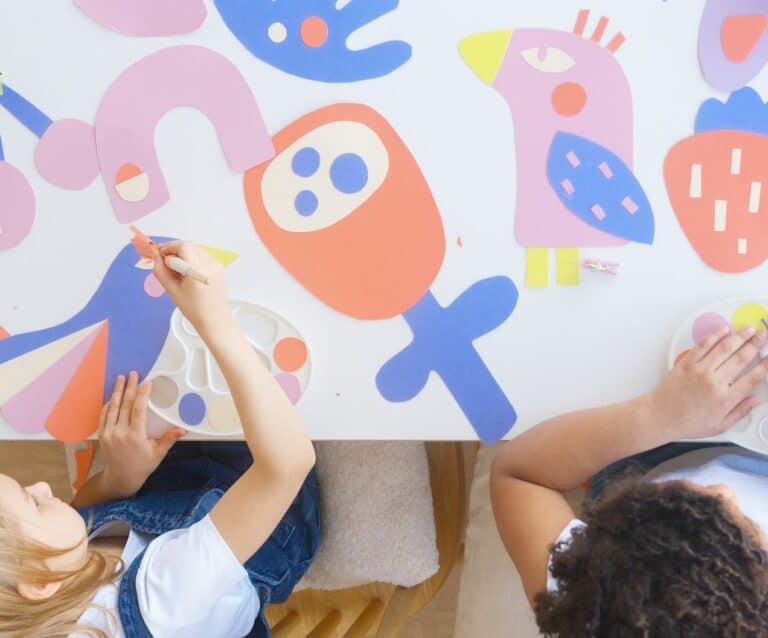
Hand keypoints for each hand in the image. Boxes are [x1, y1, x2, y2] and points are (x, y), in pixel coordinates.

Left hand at [99, 372, 185, 497]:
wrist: (120, 477)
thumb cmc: (142, 465)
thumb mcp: (158, 453)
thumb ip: (169, 439)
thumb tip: (183, 429)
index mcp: (135, 436)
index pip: (138, 410)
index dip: (142, 394)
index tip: (146, 383)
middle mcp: (120, 433)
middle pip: (125, 405)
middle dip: (129, 387)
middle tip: (133, 374)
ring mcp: (108, 433)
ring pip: (113, 407)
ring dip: (117, 391)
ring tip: (120, 378)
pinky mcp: (102, 435)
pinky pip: (104, 415)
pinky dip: (108, 403)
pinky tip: (113, 395)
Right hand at [152, 241, 231, 335]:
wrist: (214, 319)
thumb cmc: (194, 309)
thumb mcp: (171, 289)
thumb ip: (160, 270)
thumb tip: (155, 255)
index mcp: (198, 270)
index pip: (183, 246)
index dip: (168, 247)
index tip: (159, 253)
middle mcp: (210, 265)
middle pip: (189, 246)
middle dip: (175, 250)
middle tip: (165, 262)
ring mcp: (217, 265)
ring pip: (196, 250)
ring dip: (183, 255)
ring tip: (176, 270)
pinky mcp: (219, 268)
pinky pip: (203, 256)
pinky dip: (192, 259)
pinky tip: (187, 272)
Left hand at [651, 325, 767, 438]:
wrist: (660, 417)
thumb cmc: (687, 423)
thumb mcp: (719, 425)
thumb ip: (740, 412)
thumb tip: (755, 401)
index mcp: (726, 399)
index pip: (752, 378)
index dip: (764, 366)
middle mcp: (714, 382)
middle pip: (741, 358)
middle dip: (755, 345)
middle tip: (763, 336)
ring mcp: (699, 371)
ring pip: (724, 349)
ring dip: (739, 337)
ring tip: (749, 330)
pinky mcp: (686, 364)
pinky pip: (702, 346)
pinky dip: (714, 336)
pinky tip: (723, 330)